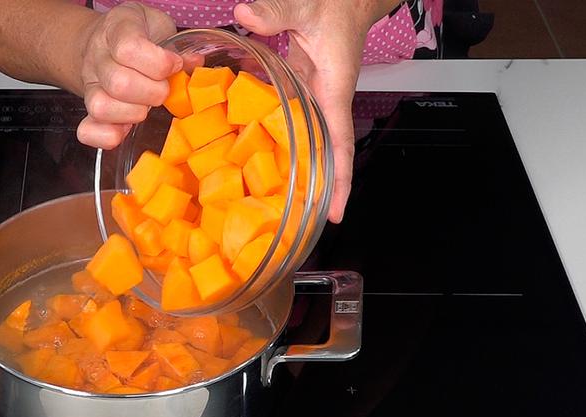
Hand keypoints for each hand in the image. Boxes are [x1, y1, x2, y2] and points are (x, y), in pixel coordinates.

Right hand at [75, 2, 182, 148]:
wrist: (105, 39)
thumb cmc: (139, 33)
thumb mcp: (159, 26)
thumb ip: (177, 45)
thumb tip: (194, 64)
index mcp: (117, 28)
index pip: (128, 49)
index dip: (158, 63)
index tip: (174, 65)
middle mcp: (97, 56)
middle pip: (119, 83)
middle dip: (152, 93)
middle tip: (163, 89)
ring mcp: (89, 84)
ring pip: (101, 108)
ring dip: (133, 113)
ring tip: (146, 106)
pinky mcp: (88, 109)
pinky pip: (87, 131)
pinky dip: (107, 136)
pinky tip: (125, 130)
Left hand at [235, 0, 393, 223]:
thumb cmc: (337, 4)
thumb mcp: (307, 6)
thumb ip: (276, 11)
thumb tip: (245, 14)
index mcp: (333, 88)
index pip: (339, 143)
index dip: (338, 180)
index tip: (335, 214)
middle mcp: (325, 100)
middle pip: (323, 154)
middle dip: (315, 190)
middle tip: (295, 226)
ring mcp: (312, 98)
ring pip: (306, 143)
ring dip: (294, 171)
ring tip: (273, 207)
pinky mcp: (300, 91)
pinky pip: (289, 123)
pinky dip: (275, 142)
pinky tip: (252, 159)